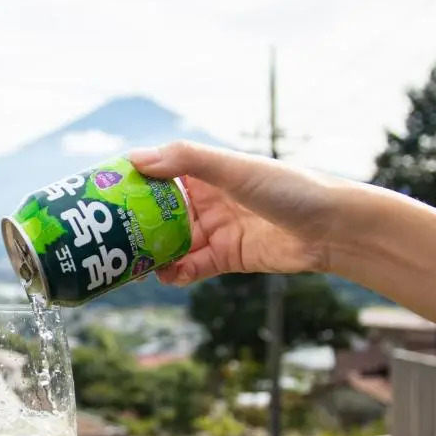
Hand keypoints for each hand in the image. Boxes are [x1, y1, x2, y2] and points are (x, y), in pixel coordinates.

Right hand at [129, 141, 349, 283]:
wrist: (334, 228)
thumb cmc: (290, 188)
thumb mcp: (235, 168)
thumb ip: (187, 160)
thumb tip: (138, 159)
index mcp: (207, 171)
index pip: (158, 173)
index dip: (130, 181)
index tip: (100, 191)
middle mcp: (208, 200)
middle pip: (159, 212)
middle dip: (134, 224)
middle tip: (107, 235)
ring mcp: (216, 230)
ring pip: (171, 243)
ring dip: (152, 253)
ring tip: (132, 262)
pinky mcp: (227, 258)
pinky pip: (192, 268)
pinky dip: (177, 273)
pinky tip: (167, 275)